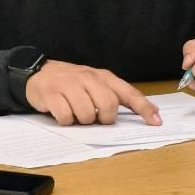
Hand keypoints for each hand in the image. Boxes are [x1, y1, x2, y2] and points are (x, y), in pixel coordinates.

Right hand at [24, 60, 160, 125]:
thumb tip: (145, 112)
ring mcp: (69, 85)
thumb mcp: (95, 83)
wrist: (39, 73)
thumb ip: (116, 95)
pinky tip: (62, 114)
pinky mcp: (52, 94)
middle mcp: (88, 78)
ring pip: (86, 114)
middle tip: (96, 118)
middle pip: (108, 105)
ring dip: (83, 121)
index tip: (156, 122)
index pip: (128, 93)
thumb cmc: (73, 82)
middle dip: (104, 118)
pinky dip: (65, 121)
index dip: (144, 108)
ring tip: (76, 114)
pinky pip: (65, 117)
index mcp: (103, 77)